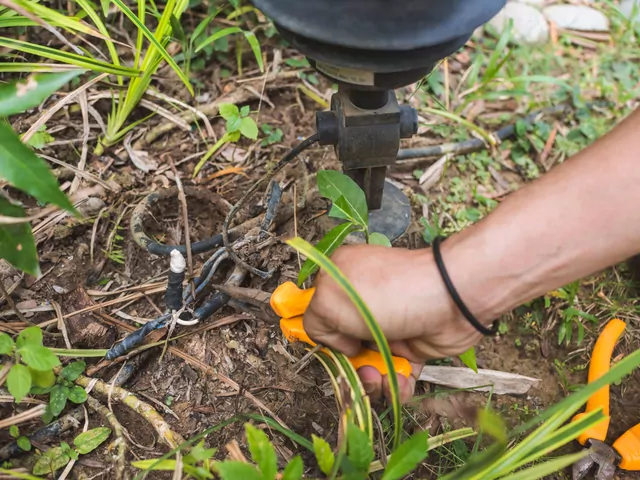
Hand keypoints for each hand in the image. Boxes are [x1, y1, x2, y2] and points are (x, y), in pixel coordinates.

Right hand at [303, 243, 481, 402]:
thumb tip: (335, 342)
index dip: (324, 335)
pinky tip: (399, 384)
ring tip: (381, 379)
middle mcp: (363, 303)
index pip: (320, 313)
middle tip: (360, 366)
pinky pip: (396, 374)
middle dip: (349, 365)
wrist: (451, 299)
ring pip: (368, 365)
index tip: (331, 347)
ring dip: (372, 381)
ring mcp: (387, 325)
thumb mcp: (332, 299)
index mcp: (340, 281)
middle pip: (343, 345)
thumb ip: (315, 322)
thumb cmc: (391, 291)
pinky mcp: (411, 346)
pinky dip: (396, 385)